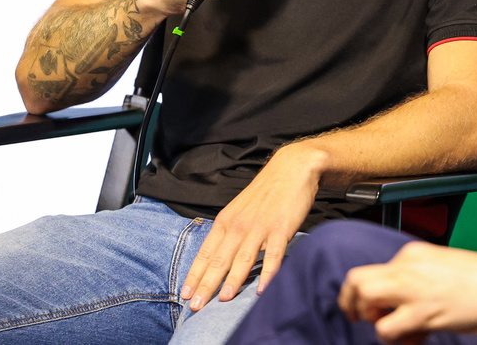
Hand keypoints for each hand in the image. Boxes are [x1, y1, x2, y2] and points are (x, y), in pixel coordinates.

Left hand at [180, 144, 324, 310]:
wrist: (292, 168)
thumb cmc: (265, 193)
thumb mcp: (239, 210)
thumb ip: (230, 233)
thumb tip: (218, 260)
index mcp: (226, 221)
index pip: (206, 253)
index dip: (194, 275)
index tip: (184, 295)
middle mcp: (239, 225)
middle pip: (220, 260)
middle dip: (206, 285)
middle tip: (195, 307)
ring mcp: (261, 227)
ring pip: (243, 258)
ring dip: (233, 280)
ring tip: (223, 300)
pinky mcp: (282, 228)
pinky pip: (274, 254)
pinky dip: (268, 273)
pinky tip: (263, 289)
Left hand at [339, 243, 476, 344]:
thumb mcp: (442, 268)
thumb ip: (417, 279)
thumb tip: (396, 301)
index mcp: (413, 254)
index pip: (371, 271)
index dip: (366, 294)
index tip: (370, 308)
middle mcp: (408, 266)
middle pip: (357, 280)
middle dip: (353, 304)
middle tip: (367, 318)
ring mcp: (414, 288)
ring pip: (365, 299)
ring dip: (374, 320)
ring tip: (399, 328)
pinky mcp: (423, 311)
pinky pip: (387, 328)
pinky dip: (396, 338)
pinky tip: (417, 337)